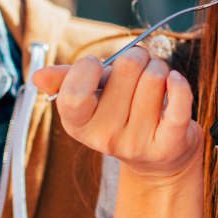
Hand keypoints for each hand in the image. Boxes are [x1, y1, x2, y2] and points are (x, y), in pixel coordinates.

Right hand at [33, 47, 203, 183]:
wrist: (159, 160)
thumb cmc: (123, 117)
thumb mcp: (93, 100)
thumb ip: (67, 82)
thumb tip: (38, 75)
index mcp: (78, 125)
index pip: (74, 91)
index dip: (88, 66)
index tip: (97, 65)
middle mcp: (105, 138)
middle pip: (127, 68)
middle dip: (137, 57)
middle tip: (140, 67)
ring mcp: (138, 143)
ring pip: (155, 77)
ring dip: (160, 68)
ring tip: (158, 80)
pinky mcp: (170, 144)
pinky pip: (179, 103)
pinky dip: (180, 84)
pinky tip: (175, 80)